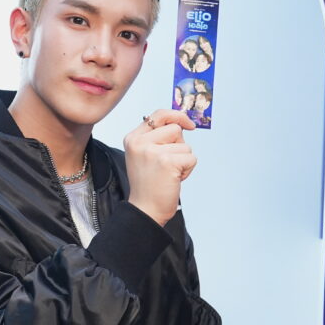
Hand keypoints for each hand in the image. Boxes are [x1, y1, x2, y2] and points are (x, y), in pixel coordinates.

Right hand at [123, 109, 196, 225]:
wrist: (145, 209)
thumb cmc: (148, 185)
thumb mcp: (144, 155)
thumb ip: (157, 137)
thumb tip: (182, 123)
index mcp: (133, 138)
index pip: (159, 114)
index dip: (177, 116)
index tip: (189, 125)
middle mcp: (140, 142)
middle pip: (175, 128)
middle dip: (179, 146)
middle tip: (168, 163)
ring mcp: (152, 151)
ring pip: (185, 146)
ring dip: (183, 160)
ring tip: (169, 174)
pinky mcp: (167, 161)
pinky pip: (191, 158)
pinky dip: (188, 170)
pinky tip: (174, 179)